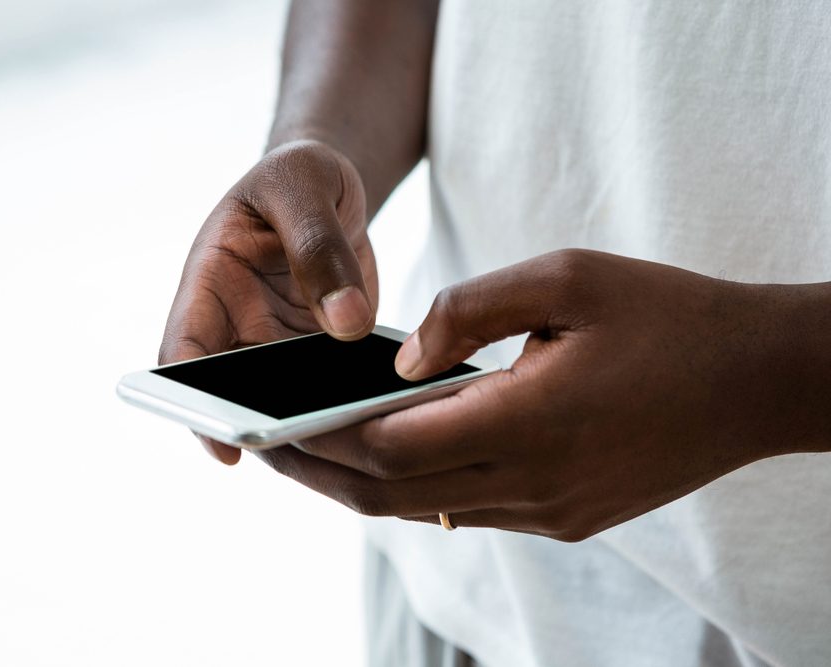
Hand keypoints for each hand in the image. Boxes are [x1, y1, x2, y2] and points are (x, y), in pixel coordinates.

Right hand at [159, 140, 377, 463]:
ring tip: (359, 436)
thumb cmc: (298, 176)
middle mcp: (236, 325)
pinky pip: (330, 391)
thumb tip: (346, 321)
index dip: (193, 404)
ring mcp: (278, 345)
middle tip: (311, 451)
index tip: (224, 446)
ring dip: (315, 424)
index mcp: (209, 282)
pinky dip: (352, 407)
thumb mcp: (302, 187)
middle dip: (266, 428)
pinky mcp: (320, 354)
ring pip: (285, 403)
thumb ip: (318, 246)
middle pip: (236, 394)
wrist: (328, 186)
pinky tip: (388, 412)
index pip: (184, 352)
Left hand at [254, 249, 822, 540]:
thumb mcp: (566, 276)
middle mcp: (534, 483)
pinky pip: (468, 508)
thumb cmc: (665, 315)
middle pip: (392, 495)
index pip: (391, 447)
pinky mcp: (567, 518)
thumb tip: (400, 358)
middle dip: (321, 473)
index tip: (268, 423)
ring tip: (314, 449)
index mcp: (530, 421)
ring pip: (426, 509)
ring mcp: (551, 511)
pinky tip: (393, 454)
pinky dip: (417, 485)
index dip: (320, 439)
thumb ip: (468, 308)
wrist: (756, 379)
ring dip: (364, 484)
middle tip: (266, 447)